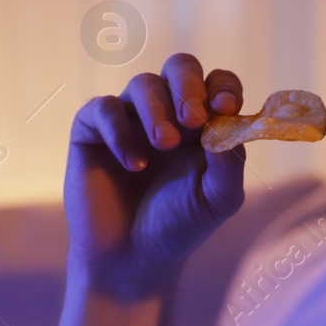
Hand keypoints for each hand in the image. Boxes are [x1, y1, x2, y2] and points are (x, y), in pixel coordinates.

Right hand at [66, 53, 246, 297]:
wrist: (132, 257)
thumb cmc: (179, 224)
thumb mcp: (218, 196)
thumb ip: (231, 160)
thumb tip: (232, 119)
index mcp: (204, 123)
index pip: (218, 84)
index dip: (223, 87)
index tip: (225, 106)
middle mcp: (167, 112)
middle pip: (180, 67)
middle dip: (188, 85)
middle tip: (193, 118)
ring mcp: (129, 117)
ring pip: (143, 84)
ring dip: (157, 111)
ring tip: (163, 145)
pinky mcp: (93, 130)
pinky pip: (104, 108)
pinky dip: (120, 132)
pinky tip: (133, 164)